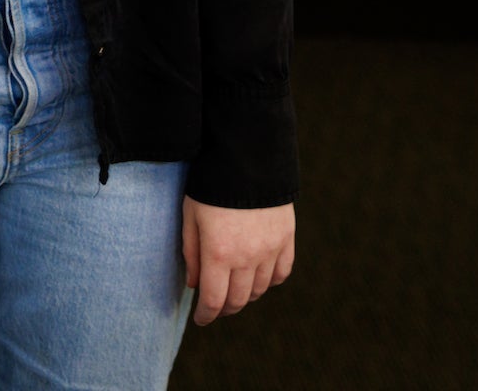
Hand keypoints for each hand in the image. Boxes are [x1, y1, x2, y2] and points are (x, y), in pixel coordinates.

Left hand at [181, 198, 293, 324]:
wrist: (247, 158)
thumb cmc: (210, 186)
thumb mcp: (190, 217)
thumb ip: (191, 254)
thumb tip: (195, 285)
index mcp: (218, 253)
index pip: (213, 300)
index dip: (206, 315)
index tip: (201, 319)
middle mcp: (247, 257)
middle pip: (238, 300)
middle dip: (225, 308)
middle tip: (216, 307)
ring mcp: (270, 249)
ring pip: (260, 289)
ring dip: (246, 296)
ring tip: (235, 291)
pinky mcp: (286, 239)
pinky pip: (281, 273)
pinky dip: (270, 281)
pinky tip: (259, 277)